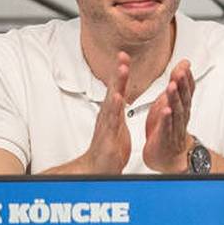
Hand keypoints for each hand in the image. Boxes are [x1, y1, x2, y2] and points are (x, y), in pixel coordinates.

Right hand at [79, 51, 132, 173]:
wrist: (98, 169)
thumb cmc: (109, 148)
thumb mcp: (117, 125)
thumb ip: (118, 110)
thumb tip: (119, 96)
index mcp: (112, 112)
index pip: (117, 88)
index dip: (121, 72)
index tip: (124, 55)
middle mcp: (108, 116)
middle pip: (113, 89)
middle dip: (118, 72)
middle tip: (123, 56)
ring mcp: (106, 125)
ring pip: (112, 101)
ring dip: (117, 84)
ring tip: (122, 69)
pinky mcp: (108, 137)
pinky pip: (112, 121)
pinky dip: (114, 109)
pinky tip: (117, 98)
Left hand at [144, 58, 194, 172]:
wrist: (169, 155)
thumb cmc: (169, 127)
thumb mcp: (171, 101)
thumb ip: (177, 83)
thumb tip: (183, 65)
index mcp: (181, 105)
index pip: (187, 89)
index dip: (186, 77)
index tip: (184, 64)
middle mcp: (180, 115)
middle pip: (183, 97)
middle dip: (182, 84)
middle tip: (180, 71)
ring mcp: (174, 126)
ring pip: (176, 110)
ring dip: (175, 97)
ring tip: (172, 86)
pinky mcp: (165, 137)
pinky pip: (167, 127)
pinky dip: (166, 118)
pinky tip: (166, 110)